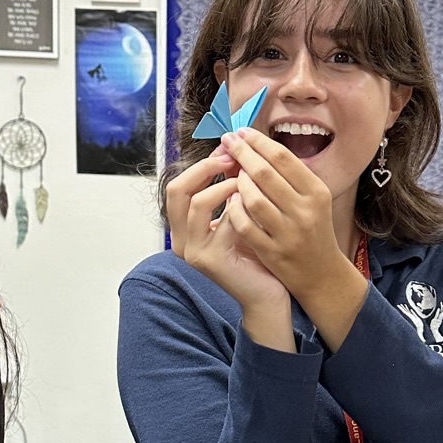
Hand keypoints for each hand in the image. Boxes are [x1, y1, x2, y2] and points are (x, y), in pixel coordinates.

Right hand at [166, 151, 292, 336]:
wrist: (266, 293)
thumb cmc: (255, 254)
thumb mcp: (238, 213)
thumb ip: (229, 187)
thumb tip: (231, 150)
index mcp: (184, 226)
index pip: (179, 185)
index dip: (202, 163)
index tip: (228, 148)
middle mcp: (181, 239)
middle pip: (176, 189)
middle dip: (204, 168)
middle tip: (231, 157)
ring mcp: (192, 251)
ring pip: (197, 203)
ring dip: (223, 185)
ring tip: (246, 180)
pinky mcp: (209, 260)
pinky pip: (222, 222)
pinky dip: (239, 207)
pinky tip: (256, 202)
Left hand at [216, 129, 344, 295]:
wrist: (322, 274)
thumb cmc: (313, 229)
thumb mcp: (313, 199)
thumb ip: (290, 175)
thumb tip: (257, 145)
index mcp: (317, 192)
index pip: (283, 157)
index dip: (258, 142)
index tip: (241, 132)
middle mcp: (305, 211)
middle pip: (265, 173)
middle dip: (242, 153)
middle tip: (227, 142)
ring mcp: (289, 233)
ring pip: (253, 199)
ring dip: (238, 182)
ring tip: (232, 173)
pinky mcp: (273, 252)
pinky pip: (245, 225)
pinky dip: (234, 209)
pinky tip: (231, 200)